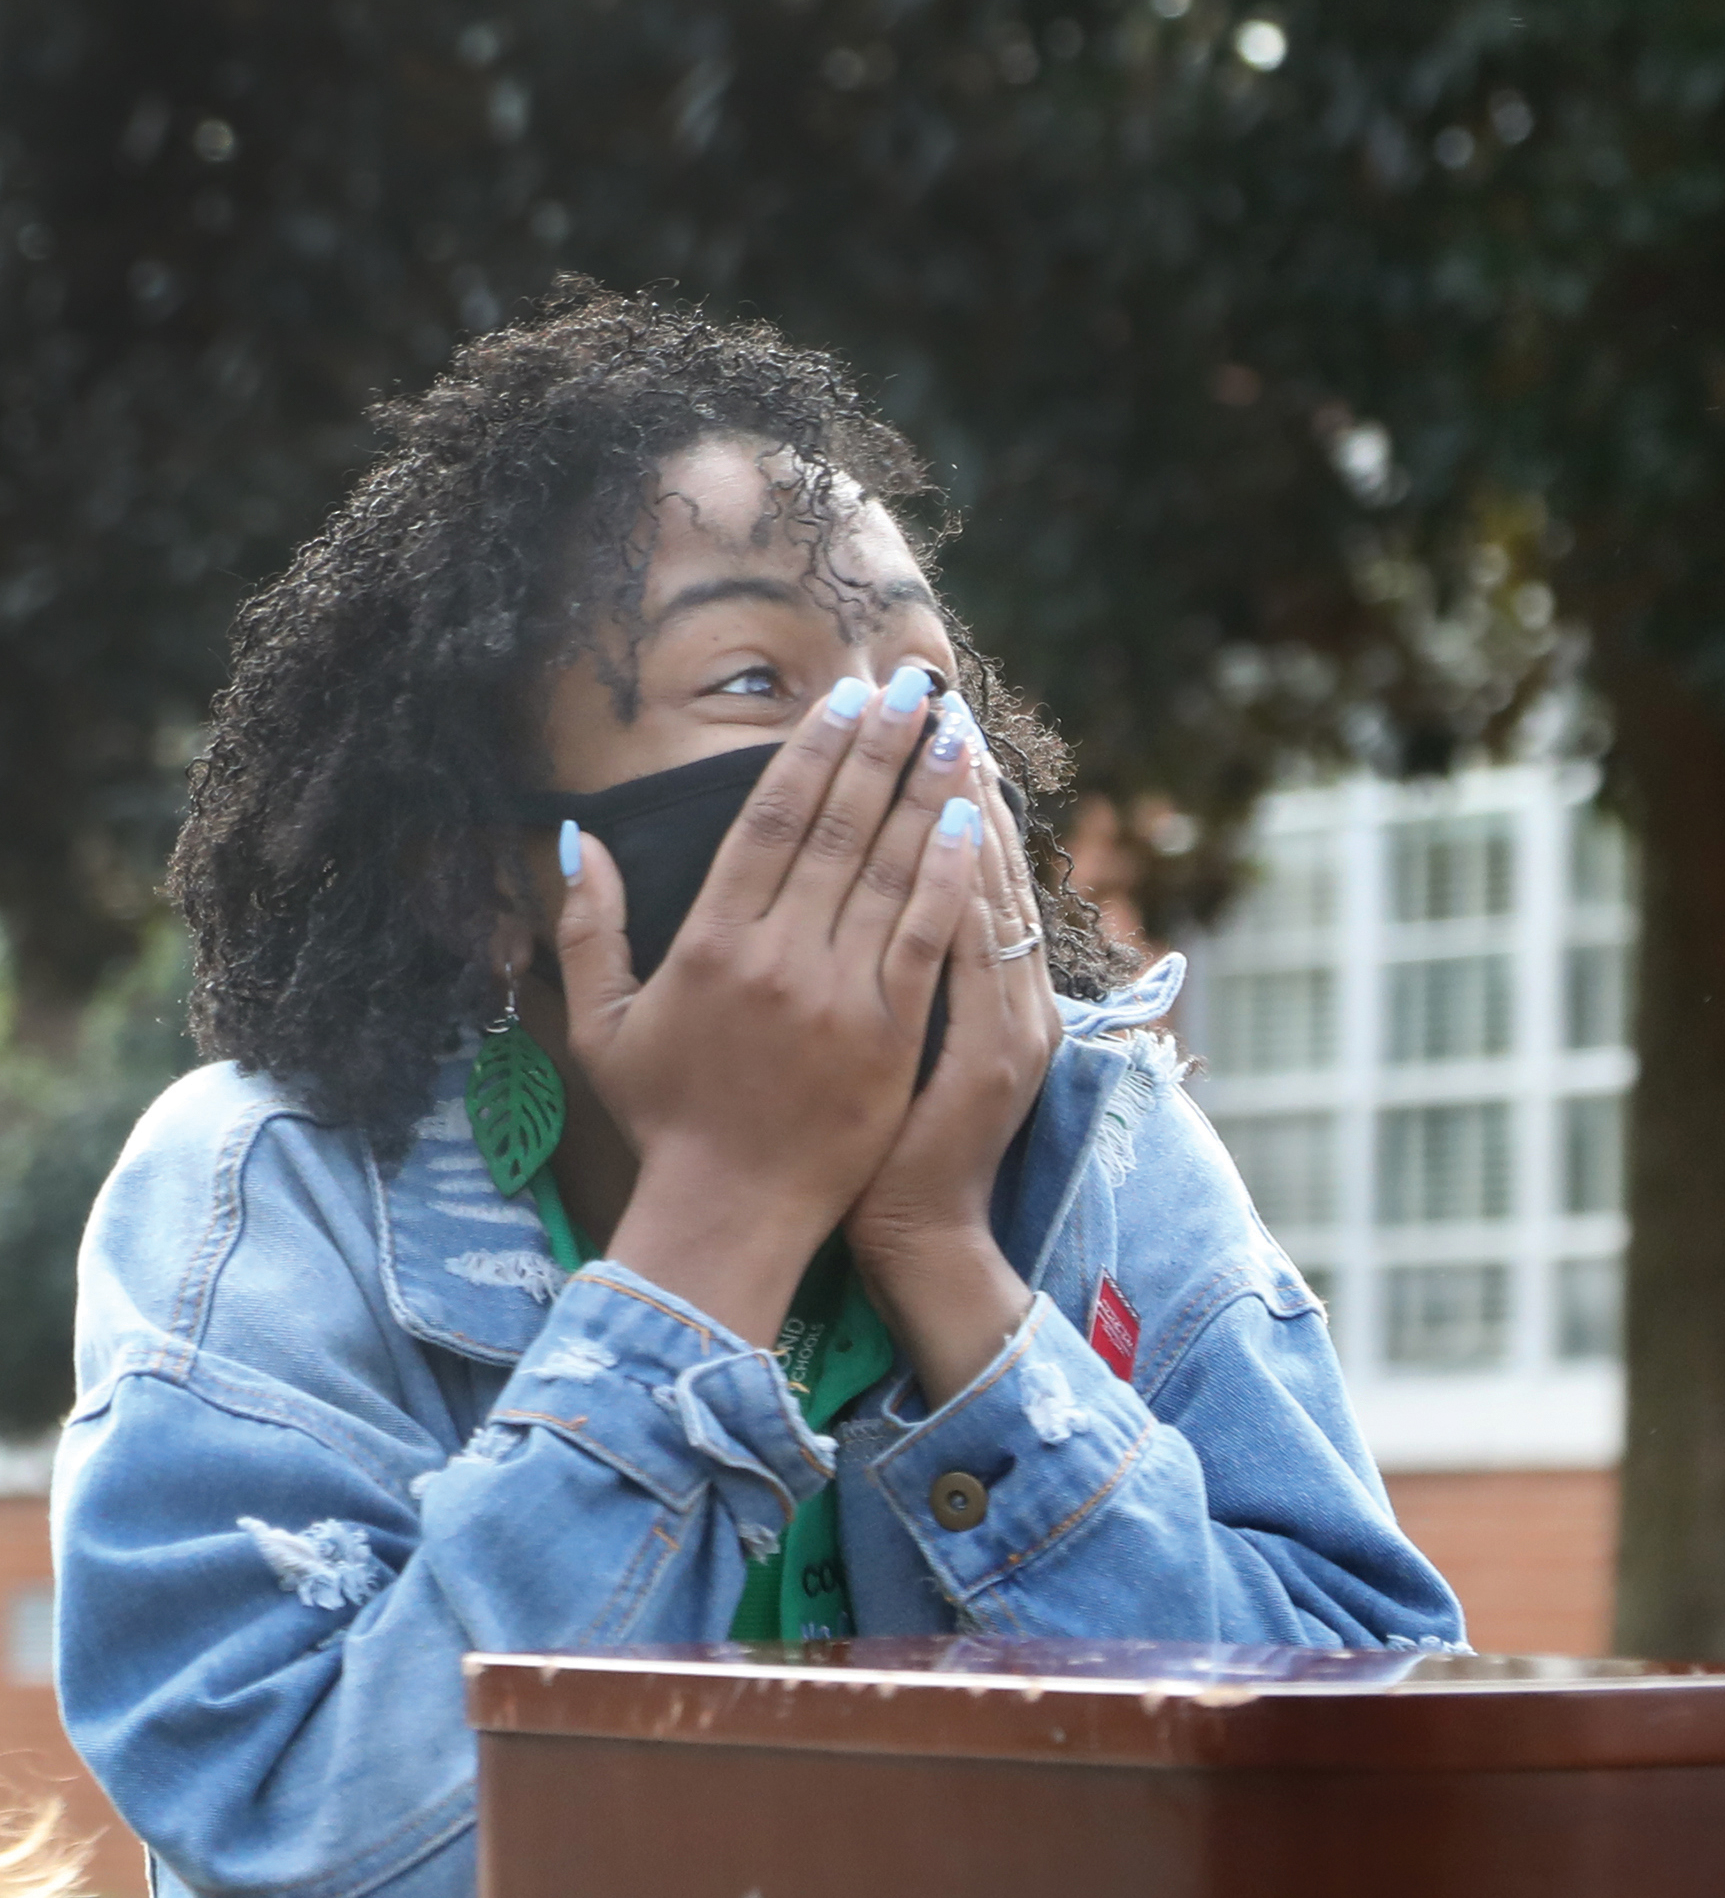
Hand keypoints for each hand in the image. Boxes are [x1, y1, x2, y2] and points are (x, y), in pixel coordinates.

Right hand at [552, 665, 983, 1344]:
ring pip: (889, 870)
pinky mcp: (891, 1034)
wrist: (728, 1213)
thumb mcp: (601, 1025)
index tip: (844, 699)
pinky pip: (926, 937)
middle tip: (914, 684)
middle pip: (838, 828)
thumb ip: (589, 928)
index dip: (811, 752)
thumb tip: (578, 839)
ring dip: (926, 793)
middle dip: (880, 748)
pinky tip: (972, 823)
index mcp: (709, 944)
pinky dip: (949, 876)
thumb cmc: (664, 1118)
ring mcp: (838, 995)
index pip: (768, 822)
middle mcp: (776, 957)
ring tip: (955, 732)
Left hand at [849, 695, 1060, 1398]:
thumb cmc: (901, 1145)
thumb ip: (931, 970)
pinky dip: (958, 897)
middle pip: (989, 867)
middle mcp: (1016, 994)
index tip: (934, 729)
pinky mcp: (984, 1056)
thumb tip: (913, 892)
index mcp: (998, 989)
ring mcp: (1008, 1023)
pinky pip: (970, 957)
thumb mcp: (934, 1050)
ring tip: (943, 746)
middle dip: (957, 783)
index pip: (979, 871)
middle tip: (940, 705)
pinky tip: (943, 841)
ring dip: (963, 820)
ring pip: (989, 900)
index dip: (959, 799)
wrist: (923, 1233)